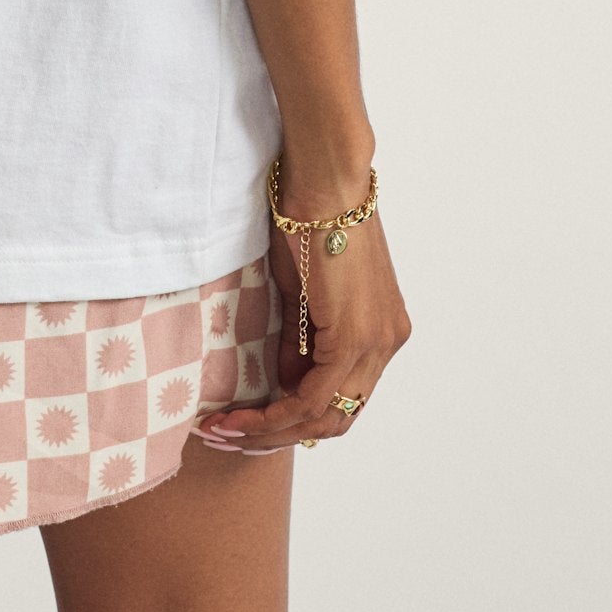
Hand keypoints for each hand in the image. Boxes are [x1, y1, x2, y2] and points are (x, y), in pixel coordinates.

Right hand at [193, 211, 410, 453]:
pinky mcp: (357, 336)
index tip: (245, 421)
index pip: (339, 396)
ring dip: (272, 431)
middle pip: (337, 418)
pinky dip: (276, 414)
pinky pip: (316, 398)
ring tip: (224, 431)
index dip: (291, 418)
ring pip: (327, 416)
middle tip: (230, 435)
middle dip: (278, 434)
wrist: (325, 176)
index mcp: (379, 330)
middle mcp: (387, 342)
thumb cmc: (308, 214)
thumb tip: (285, 383)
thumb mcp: (301, 288)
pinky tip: (240, 417)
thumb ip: (299, 337)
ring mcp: (378, 341)